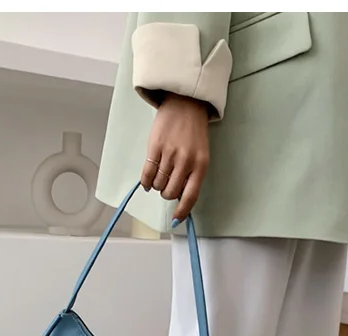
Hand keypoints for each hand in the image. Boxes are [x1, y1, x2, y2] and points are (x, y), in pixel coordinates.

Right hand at [141, 93, 209, 224]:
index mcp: (200, 165)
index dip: (182, 211)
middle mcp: (186, 161)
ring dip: (157, 185)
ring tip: (161, 174)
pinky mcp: (155, 147)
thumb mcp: (200, 155)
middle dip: (167, 193)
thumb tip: (180, 200)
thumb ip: (192, 176)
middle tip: (167, 184)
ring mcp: (169, 154)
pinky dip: (146, 181)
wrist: (185, 104)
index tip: (176, 220)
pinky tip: (148, 181)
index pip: (190, 196)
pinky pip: (147, 174)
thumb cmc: (193, 133)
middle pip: (170, 192)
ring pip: (158, 184)